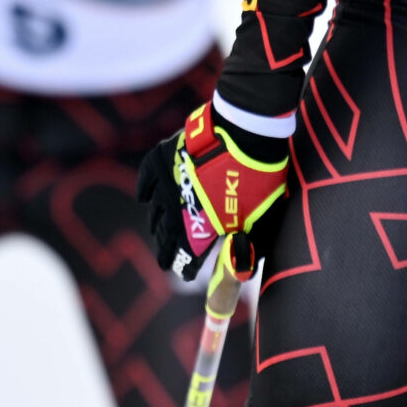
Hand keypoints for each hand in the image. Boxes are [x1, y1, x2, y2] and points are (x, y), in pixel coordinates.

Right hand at [134, 102, 291, 281]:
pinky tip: (144, 200)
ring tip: (159, 231)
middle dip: (166, 252)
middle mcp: (179, 208)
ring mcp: (170, 182)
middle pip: (165, 236)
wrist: (248, 132)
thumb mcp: (262, 219)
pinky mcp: (165, 158)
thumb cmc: (259, 178)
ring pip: (155, 211)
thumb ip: (250, 247)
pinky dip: (144, 192)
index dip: (186, 267)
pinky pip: (147, 180)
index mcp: (201, 226)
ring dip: (157, 225)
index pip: (186, 256)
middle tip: (165, 261)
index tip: (186, 274)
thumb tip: (242, 272)